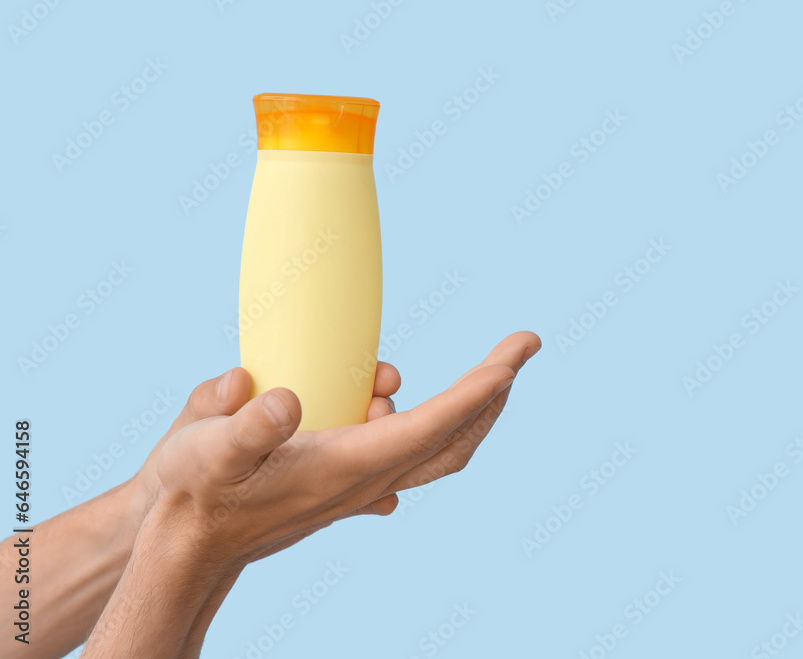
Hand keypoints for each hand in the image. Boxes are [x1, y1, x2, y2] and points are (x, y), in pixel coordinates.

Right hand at [150, 331, 540, 566]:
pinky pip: (408, 454)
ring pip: (435, 449)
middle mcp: (366, 478)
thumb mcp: (204, 452)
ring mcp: (361, 486)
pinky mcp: (346, 486)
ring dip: (459, 407)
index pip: (436, 422)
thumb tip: (281, 398)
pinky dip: (427, 424)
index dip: (483, 385)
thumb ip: (242, 424)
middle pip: (455, 439)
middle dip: (493, 394)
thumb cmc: (195, 493)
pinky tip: (392, 401)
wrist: (188, 546)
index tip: (520, 350)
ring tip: (434, 371)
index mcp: (347, 464)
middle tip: (517, 350)